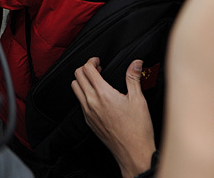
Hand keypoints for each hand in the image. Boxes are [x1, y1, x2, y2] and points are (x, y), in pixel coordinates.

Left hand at [71, 58, 154, 177]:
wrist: (133, 152)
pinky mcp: (88, 121)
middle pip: (77, 76)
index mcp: (103, 94)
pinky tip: (97, 96)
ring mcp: (88, 112)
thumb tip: (136, 63)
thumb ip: (134, 78)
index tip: (98, 61)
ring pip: (75, 89)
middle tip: (97, 68)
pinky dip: (84, 94)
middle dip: (85, 68)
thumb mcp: (138, 100)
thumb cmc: (137, 129)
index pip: (87, 69)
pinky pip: (79, 102)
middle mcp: (92, 102)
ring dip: (82, 81)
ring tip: (96, 81)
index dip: (91, 61)